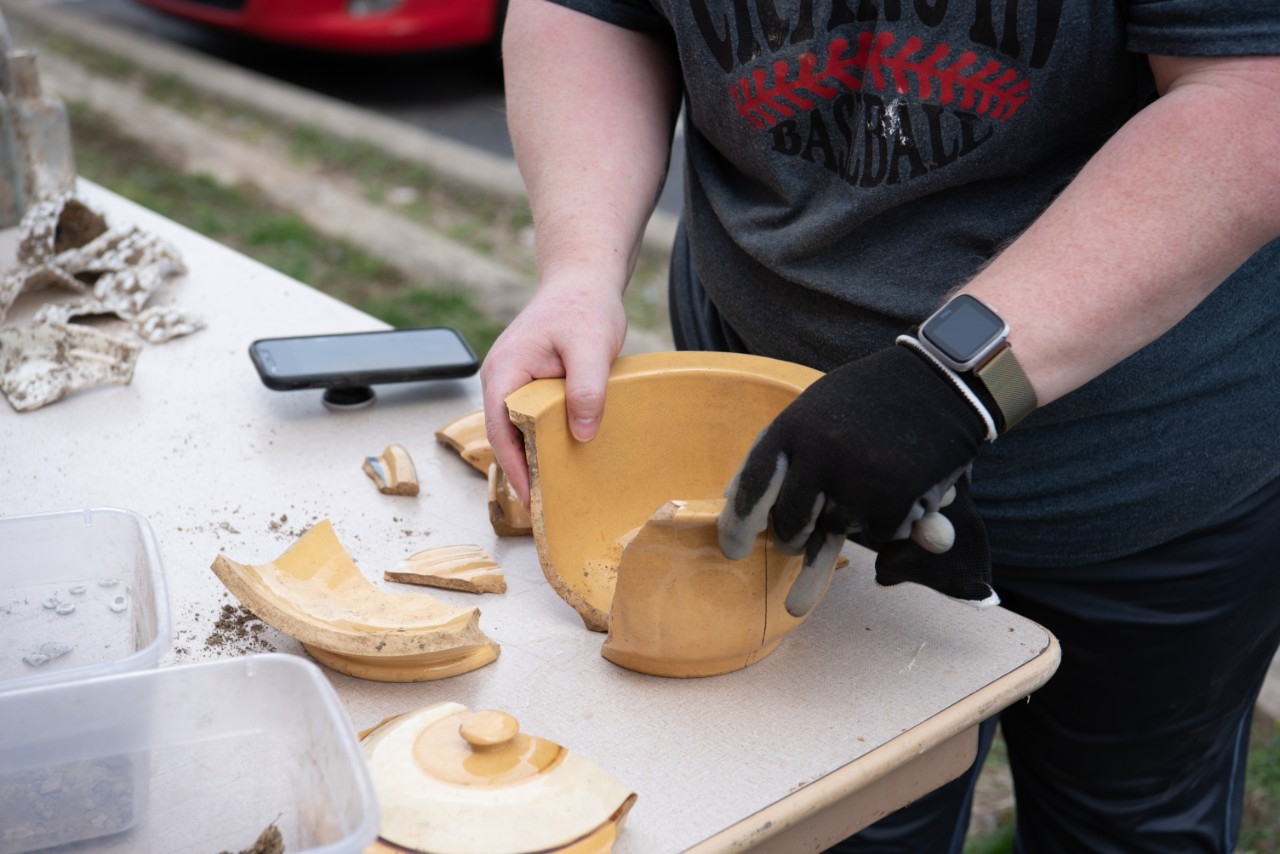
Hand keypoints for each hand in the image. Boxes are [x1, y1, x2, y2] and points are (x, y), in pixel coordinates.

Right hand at [479, 275, 626, 507]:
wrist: (583, 279)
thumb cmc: (584, 306)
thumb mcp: (591, 347)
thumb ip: (586, 390)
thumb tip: (582, 434)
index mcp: (505, 371)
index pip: (499, 431)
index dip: (514, 468)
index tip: (531, 499)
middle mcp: (501, 378)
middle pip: (503, 435)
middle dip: (521, 470)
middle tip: (544, 506)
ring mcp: (512, 379)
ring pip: (515, 428)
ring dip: (532, 456)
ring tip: (553, 490)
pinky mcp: (529, 381)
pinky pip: (528, 417)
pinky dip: (541, 439)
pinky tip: (561, 456)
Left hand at [717, 344, 989, 609]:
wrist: (942, 381)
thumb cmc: (870, 398)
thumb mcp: (814, 409)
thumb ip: (778, 451)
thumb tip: (730, 499)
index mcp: (793, 426)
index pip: (753, 487)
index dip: (738, 524)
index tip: (732, 550)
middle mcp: (820, 454)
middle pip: (788, 523)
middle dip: (790, 538)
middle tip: (793, 541)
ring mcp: (858, 480)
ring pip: (834, 530)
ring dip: (846, 518)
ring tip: (867, 478)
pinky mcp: (895, 501)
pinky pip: (877, 534)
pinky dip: (887, 519)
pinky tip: (900, 483)